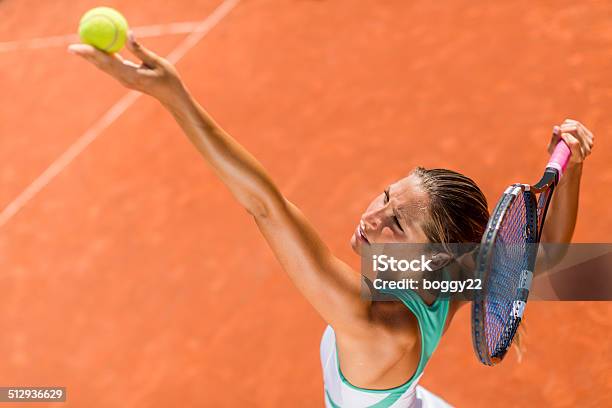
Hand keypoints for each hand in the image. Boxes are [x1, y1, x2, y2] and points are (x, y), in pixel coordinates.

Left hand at [68, 33, 185, 105]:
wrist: (172, 96)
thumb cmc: (168, 79)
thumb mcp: (156, 62)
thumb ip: (140, 49)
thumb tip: (128, 33)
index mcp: (130, 75)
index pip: (105, 61)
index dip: (90, 53)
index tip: (77, 46)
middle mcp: (124, 79)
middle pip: (100, 65)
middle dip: (86, 56)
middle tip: (71, 46)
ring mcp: (124, 80)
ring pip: (104, 67)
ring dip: (92, 57)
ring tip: (79, 48)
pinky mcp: (127, 79)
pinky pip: (112, 67)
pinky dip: (104, 58)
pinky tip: (99, 50)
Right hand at [548, 119, 593, 165]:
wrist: (569, 159)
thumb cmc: (558, 155)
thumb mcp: (552, 150)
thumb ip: (554, 139)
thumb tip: (556, 127)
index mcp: (577, 157)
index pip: (574, 142)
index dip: (566, 136)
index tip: (561, 136)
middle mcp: (586, 150)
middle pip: (575, 130)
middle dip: (564, 129)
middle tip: (558, 133)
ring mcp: (589, 143)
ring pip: (576, 125)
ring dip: (565, 126)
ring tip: (561, 132)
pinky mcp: (590, 137)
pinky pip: (578, 124)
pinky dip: (569, 124)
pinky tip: (566, 130)